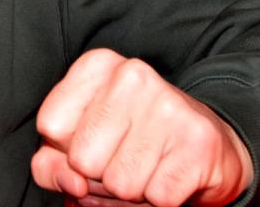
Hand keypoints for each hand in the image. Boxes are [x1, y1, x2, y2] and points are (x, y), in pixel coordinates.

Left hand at [33, 49, 252, 206]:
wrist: (209, 147)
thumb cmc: (132, 143)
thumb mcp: (80, 142)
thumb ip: (51, 165)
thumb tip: (72, 184)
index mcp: (97, 65)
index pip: (50, 125)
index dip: (66, 149)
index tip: (95, 141)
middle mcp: (132, 75)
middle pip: (82, 159)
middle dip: (98, 176)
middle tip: (124, 160)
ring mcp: (167, 105)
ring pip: (119, 184)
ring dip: (131, 191)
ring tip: (148, 168)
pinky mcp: (197, 141)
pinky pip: (157, 197)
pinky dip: (160, 199)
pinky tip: (169, 175)